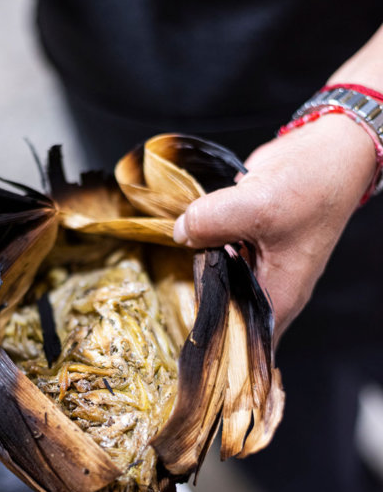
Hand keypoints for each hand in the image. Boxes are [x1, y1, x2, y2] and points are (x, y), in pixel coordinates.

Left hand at [173, 114, 377, 343]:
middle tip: (162, 294)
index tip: (176, 331)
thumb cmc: (311, 187)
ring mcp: (256, 267)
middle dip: (194, 304)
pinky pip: (216, 255)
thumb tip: (180, 232)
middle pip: (221, 312)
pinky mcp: (245, 243)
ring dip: (194, 270)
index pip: (237, 341)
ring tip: (168, 263)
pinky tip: (183, 238)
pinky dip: (201, 248)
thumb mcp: (257, 206)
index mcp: (276, 299)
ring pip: (216, 281)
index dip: (209, 342)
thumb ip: (210, 222)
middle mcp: (267, 290)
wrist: (328, 149)